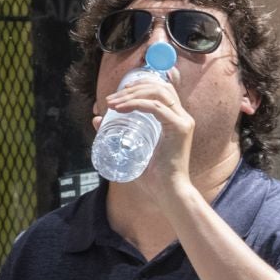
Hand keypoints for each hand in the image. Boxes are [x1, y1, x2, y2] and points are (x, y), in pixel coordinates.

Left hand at [97, 70, 194, 195]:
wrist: (169, 193)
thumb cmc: (154, 177)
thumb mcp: (132, 150)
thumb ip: (116, 134)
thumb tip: (97, 119)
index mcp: (175, 120)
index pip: (161, 91)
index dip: (139, 86)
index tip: (118, 94)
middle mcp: (182, 117)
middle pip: (159, 87)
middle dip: (133, 88)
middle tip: (111, 99)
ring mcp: (183, 121)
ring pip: (157, 94)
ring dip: (132, 94)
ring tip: (113, 103)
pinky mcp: (180, 128)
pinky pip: (155, 108)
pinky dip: (136, 105)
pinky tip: (120, 109)